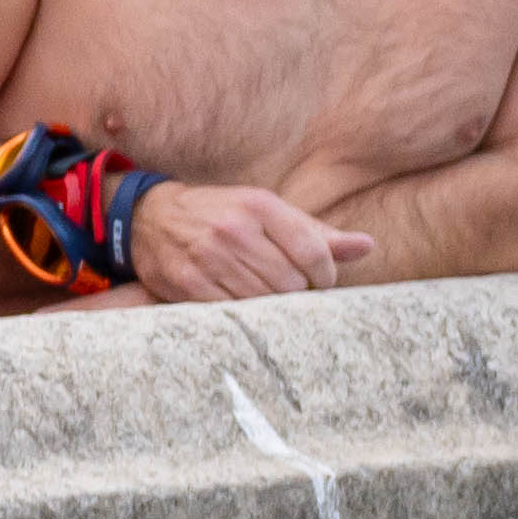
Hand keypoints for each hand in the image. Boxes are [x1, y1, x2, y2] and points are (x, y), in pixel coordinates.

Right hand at [127, 183, 370, 301]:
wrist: (150, 217)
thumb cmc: (222, 215)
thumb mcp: (267, 212)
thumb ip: (316, 232)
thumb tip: (368, 246)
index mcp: (259, 205)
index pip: (314, 252)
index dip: (325, 276)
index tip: (319, 283)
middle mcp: (234, 228)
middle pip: (291, 282)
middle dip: (297, 294)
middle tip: (289, 292)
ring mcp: (209, 256)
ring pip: (264, 300)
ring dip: (272, 307)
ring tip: (266, 297)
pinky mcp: (189, 282)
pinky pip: (234, 311)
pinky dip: (244, 313)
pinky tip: (242, 303)